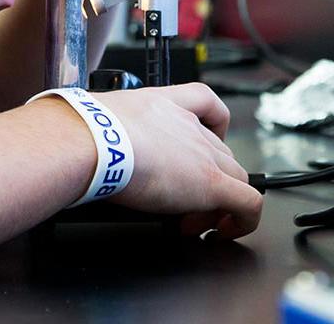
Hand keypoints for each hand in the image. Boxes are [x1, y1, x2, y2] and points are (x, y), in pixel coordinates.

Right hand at [87, 83, 262, 238]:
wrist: (92, 140)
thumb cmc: (85, 133)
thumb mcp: (98, 123)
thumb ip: (104, 132)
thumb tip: (92, 153)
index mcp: (162, 105)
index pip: (203, 103)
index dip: (211, 125)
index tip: (199, 150)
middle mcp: (188, 125)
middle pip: (220, 151)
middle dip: (207, 180)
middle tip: (181, 205)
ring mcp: (203, 153)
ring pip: (236, 176)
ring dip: (220, 202)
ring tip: (193, 222)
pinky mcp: (211, 182)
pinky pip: (248, 203)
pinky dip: (243, 220)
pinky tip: (224, 231)